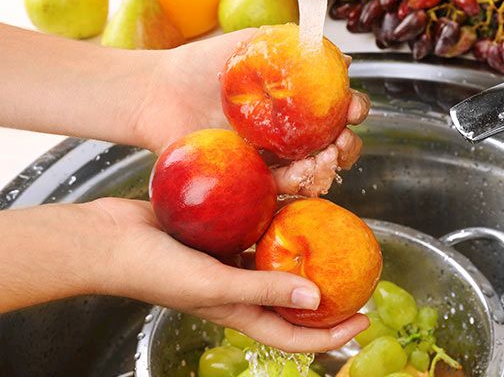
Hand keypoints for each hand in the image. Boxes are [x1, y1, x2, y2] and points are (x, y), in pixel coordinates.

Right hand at [0, 198, 367, 352]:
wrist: (109, 239)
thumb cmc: (154, 270)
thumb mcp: (213, 285)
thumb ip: (263, 289)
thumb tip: (315, 298)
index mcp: (239, 311)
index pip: (294, 334)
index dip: (330, 335)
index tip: (364, 320)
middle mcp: (240, 287)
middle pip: (292, 296)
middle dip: (326, 290)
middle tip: (356, 273)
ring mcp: (230, 258)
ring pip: (278, 255)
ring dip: (305, 246)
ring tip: (334, 229)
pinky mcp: (220, 232)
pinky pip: (258, 225)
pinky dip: (278, 216)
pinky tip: (297, 197)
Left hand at [136, 29, 369, 196]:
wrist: (159, 94)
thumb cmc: (202, 67)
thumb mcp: (250, 45)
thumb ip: (291, 47)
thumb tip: (340, 57)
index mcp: (297, 103)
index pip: (338, 109)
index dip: (354, 110)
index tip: (353, 108)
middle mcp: (290, 132)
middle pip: (336, 146)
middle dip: (349, 146)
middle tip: (340, 140)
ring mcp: (273, 158)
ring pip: (316, 171)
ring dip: (329, 168)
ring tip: (324, 159)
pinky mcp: (253, 179)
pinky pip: (283, 188)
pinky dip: (300, 184)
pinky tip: (302, 173)